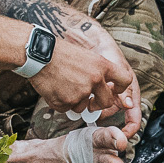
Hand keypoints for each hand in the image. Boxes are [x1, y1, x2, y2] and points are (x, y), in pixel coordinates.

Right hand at [30, 18, 142, 137]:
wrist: (38, 54)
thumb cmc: (60, 53)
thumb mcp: (87, 56)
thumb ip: (98, 71)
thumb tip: (105, 86)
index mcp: (102, 66)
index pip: (125, 81)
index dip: (120, 88)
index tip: (113, 90)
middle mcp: (94, 80)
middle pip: (107, 102)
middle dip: (99, 104)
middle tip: (91, 101)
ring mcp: (80, 92)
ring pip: (83, 107)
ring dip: (75, 102)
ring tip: (64, 87)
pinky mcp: (65, 102)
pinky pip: (67, 109)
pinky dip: (61, 103)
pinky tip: (55, 90)